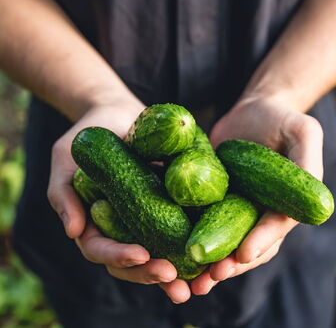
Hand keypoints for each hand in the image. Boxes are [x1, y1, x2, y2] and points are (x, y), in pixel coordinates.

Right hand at [46, 101, 183, 295]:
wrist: (120, 114)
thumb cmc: (89, 135)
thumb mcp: (67, 159)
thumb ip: (64, 193)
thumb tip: (73, 232)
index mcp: (95, 222)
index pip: (101, 249)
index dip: (119, 256)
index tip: (141, 254)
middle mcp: (122, 226)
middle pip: (133, 261)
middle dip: (151, 273)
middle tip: (172, 276)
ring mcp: (146, 217)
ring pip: (160, 252)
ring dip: (177, 270)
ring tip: (197, 281)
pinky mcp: (169, 205)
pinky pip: (182, 227)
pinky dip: (194, 242)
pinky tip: (210, 254)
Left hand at [188, 93, 323, 295]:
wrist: (251, 113)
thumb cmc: (280, 119)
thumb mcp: (302, 130)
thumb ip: (308, 159)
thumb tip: (316, 199)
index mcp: (288, 204)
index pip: (276, 227)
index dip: (262, 241)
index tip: (242, 254)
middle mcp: (263, 213)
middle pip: (250, 244)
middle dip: (233, 263)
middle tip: (212, 276)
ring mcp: (238, 209)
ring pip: (227, 242)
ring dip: (212, 262)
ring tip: (194, 280)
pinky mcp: (216, 201)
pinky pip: (206, 225)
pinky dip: (196, 241)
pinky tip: (177, 255)